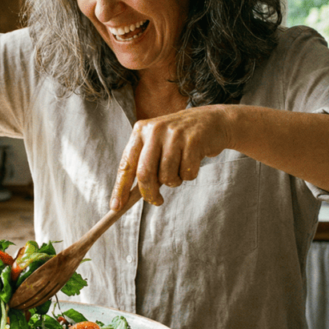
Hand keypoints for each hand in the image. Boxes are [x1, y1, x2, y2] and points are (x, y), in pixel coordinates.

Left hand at [110, 105, 232, 208]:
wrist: (212, 121)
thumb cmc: (179, 139)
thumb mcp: (157, 144)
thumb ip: (144, 165)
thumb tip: (127, 197)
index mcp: (140, 130)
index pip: (126, 164)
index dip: (120, 188)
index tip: (116, 207)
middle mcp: (155, 130)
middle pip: (145, 173)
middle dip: (149, 193)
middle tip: (156, 201)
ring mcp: (174, 134)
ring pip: (167, 176)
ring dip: (174, 181)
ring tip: (180, 168)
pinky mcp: (193, 141)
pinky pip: (187, 173)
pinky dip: (189, 175)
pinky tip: (192, 161)